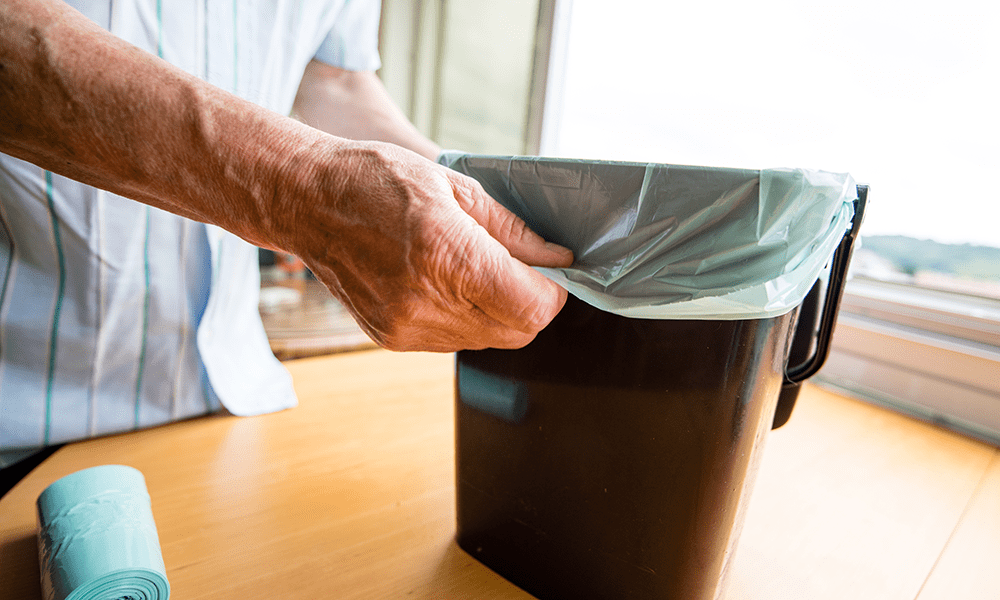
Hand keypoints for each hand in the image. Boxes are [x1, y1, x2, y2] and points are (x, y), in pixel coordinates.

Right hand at [279, 141, 572, 351]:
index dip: (554, 291)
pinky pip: (453, 341)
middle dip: (530, 302)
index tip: (553, 270)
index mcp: (446, 255)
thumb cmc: (374, 180)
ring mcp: (406, 327)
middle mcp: (426, 302)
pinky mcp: (392, 339)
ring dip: (498, 311)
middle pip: (517, 331)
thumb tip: (555, 258)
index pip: (532, 306)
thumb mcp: (453, 186)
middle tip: (521, 268)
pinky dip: (465, 318)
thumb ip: (511, 230)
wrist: (306, 202)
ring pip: (488, 340)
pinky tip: (445, 282)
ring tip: (474, 268)